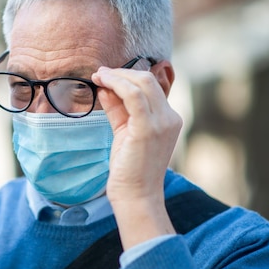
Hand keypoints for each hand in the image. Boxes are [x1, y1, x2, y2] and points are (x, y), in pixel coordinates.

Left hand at [92, 62, 181, 248]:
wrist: (136, 196)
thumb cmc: (130, 169)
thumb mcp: (124, 133)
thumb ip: (118, 110)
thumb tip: (105, 87)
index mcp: (168, 119)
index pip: (150, 86)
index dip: (127, 77)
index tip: (106, 75)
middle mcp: (170, 118)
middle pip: (147, 80)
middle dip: (121, 73)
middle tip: (100, 72)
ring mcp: (162, 123)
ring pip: (142, 83)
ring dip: (117, 76)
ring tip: (98, 75)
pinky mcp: (148, 128)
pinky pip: (134, 96)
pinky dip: (117, 84)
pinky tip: (103, 82)